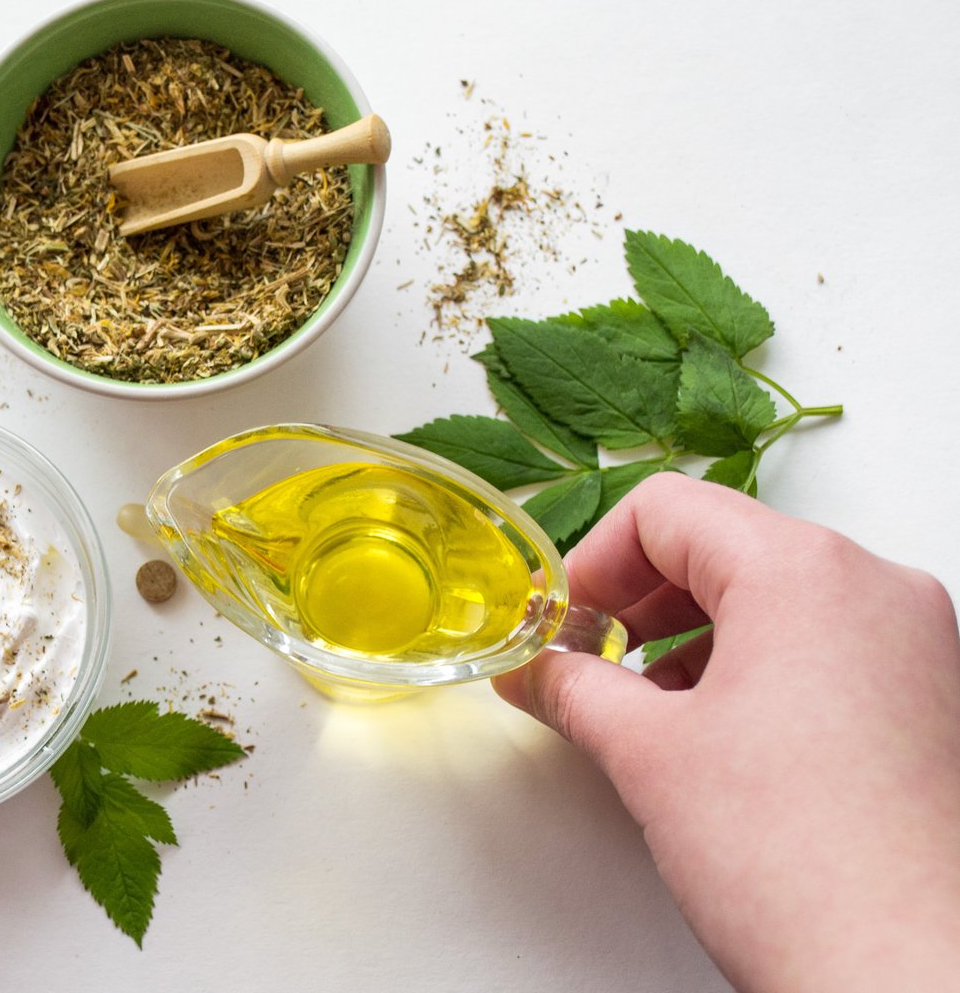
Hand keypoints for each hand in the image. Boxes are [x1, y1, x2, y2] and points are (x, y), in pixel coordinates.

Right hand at [493, 473, 959, 990]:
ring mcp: (922, 645)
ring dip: (699, 638)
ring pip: (781, 599)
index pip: (669, 510)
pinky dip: (763, 672)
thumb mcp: (648, 755)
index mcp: (807, 571)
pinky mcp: (936, 703)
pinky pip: (831, 648)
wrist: (915, 976)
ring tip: (648, 712)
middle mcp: (878, 588)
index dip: (593, 561)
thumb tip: (537, 671)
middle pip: (728, 545)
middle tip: (589, 660)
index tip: (562, 621)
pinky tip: (720, 742)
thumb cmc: (806, 866)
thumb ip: (574, 689)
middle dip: (643, 599)